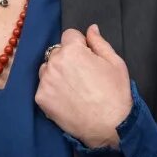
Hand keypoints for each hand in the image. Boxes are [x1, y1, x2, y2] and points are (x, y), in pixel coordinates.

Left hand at [35, 24, 132, 148]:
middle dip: (67, 58)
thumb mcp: (115, 62)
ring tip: (74, 88)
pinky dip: (52, 90)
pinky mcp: (41, 98)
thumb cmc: (116, 94)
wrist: (110, 127)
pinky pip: (44, 87)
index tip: (87, 58)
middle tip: (82, 76)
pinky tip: (67, 99)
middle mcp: (55, 62)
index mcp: (73, 50)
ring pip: (47, 69)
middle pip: (57, 52)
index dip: (80, 45)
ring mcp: (46, 81)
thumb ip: (99, 42)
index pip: (69, 35)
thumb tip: (91, 29)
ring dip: (57, 73)